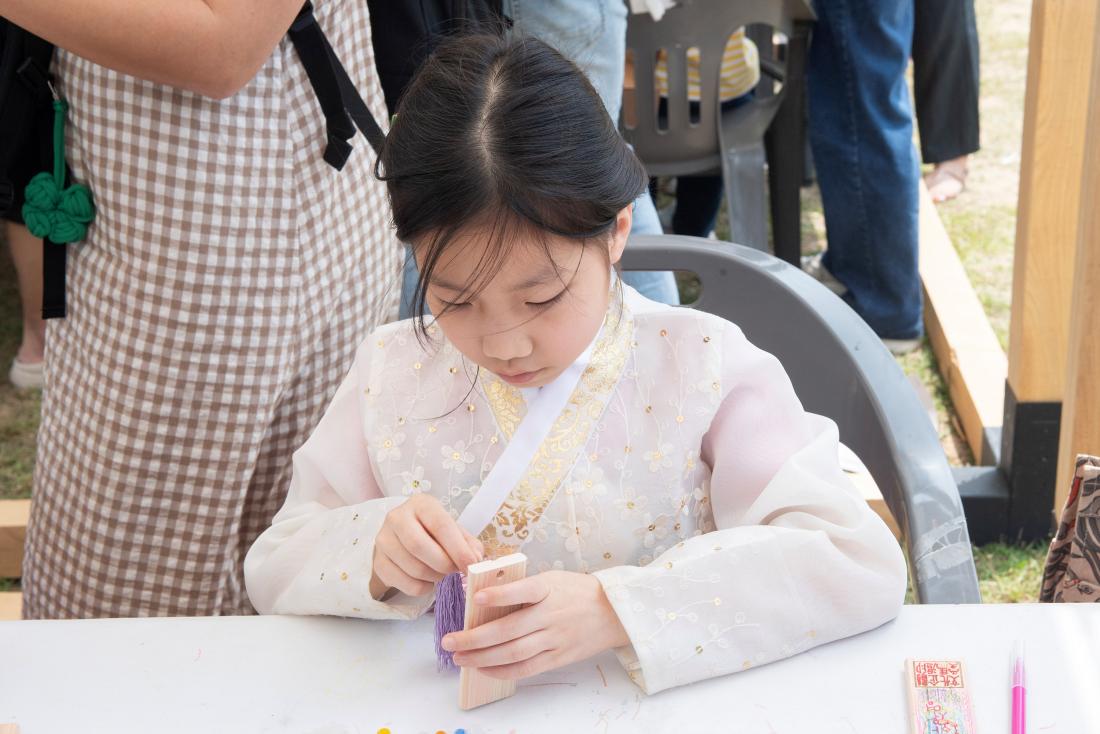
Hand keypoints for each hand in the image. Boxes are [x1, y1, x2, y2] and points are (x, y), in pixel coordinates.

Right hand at [370, 494, 482, 598]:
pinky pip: (405, 583)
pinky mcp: (378, 562)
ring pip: (412, 567)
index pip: (440, 524)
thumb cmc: (434, 533)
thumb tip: (476, 560)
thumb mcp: (453, 531)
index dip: (458, 548)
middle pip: (419, 545)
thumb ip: (468, 544)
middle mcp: (397, 517)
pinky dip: (423, 587)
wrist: (403, 540)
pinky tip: (428, 581)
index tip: (471, 565)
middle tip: (455, 571)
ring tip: (442, 574)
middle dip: (443, 564)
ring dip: (434, 577)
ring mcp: (383, 540)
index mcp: (421, 504)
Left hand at [440, 570, 629, 678]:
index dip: (501, 595)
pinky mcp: (558, 657)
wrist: (613, 612)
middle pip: (509, 630)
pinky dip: (502, 671)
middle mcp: (551, 615)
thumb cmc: (575, 591)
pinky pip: (527, 668)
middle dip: (475, 638)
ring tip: (460, 658)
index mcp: (549, 589)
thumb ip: (523, 588)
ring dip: (482, 658)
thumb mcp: (552, 579)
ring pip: (514, 653)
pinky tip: (483, 668)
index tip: (477, 599)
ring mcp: (555, 639)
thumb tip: (484, 598)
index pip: (524, 591)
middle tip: (449, 641)